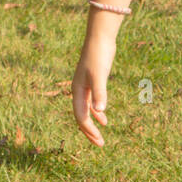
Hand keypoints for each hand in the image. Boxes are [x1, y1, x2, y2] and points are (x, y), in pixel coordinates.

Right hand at [72, 30, 116, 146]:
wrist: (100, 38)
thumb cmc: (98, 55)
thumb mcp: (99, 75)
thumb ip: (99, 92)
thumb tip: (100, 111)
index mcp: (77, 91)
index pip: (81, 116)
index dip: (89, 130)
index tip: (99, 140)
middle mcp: (79, 90)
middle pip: (82, 116)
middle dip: (89, 131)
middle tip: (100, 144)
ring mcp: (86, 85)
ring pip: (87, 110)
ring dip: (93, 123)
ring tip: (100, 136)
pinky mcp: (93, 81)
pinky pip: (92, 101)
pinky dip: (97, 111)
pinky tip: (103, 117)